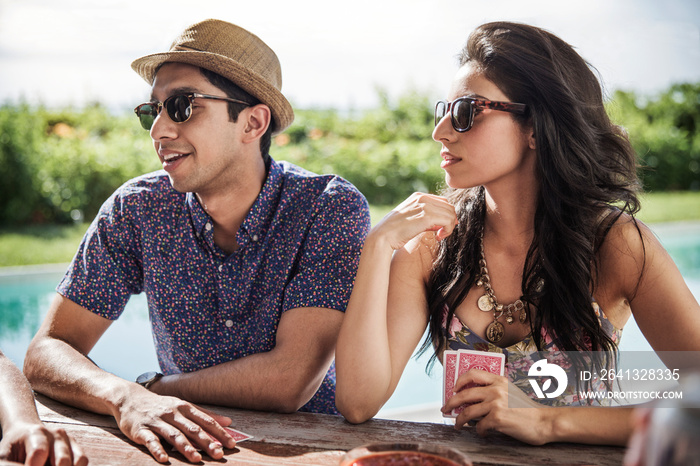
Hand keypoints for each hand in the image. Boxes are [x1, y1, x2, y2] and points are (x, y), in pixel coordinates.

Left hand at [0, 421, 87, 465]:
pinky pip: (83, 460)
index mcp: (36, 433)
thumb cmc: (13, 449)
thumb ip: (11, 465)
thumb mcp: (5, 457)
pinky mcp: (76, 447)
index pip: (39, 452)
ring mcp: (68, 440)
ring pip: (76, 461)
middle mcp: (56, 434)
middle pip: (62, 461)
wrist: (26, 434)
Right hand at [112, 386, 235, 463]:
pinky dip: (157, 449)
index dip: (219, 433)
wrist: (129, 398)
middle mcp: (172, 413)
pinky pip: (151, 440)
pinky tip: (164, 459)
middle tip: (219, 454)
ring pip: (174, 435)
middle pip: (192, 429)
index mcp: (184, 407)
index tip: (231, 444)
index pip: (206, 421)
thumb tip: (228, 421)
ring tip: (197, 459)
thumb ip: (205, 414)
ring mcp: (157, 421)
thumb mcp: (182, 405)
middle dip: (207, 442)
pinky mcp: (141, 430)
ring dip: (186, 447)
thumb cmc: (160, 405)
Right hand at [370, 193, 457, 249]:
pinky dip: (448, 230)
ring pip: (451, 214)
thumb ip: (426, 217)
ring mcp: (425, 206)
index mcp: (418, 196)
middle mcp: (423, 198)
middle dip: (450, 221)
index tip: (443, 227)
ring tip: (440, 236)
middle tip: (443, 233)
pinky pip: (448, 221)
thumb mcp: (411, 218)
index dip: (447, 214)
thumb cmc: (395, 231)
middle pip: (449, 207)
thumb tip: (441, 224)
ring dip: (450, 227)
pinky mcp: (427, 217)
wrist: (383, 235)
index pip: (442, 201)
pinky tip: (438, 237)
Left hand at [441, 369, 551, 444]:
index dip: (460, 380)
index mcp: (499, 380)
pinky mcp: (497, 419)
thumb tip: (472, 400)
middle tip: (445, 409)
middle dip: (451, 403)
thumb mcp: (511, 392)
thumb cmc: (527, 409)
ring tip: (458, 425)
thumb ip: (494, 390)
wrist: (544, 422)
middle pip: (464, 394)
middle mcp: (496, 389)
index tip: (454, 389)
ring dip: (459, 420)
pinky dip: (478, 431)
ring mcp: (496, 404)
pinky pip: (479, 426)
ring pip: (467, 412)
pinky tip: (482, 433)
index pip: (473, 373)